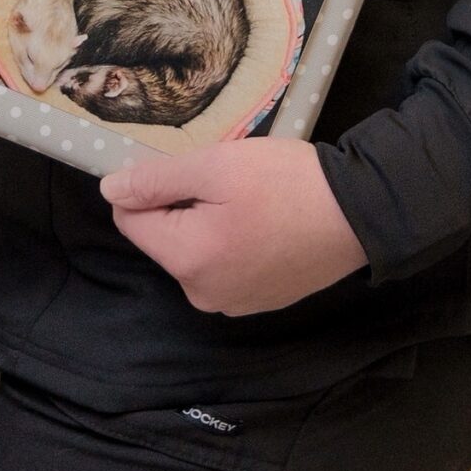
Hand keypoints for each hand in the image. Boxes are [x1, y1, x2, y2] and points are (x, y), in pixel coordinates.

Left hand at [101, 140, 366, 316]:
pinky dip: (231, 241)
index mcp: (187, 262)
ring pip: (193, 250)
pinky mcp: (260, 301)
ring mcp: (233, 304)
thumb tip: (109, 192)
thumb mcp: (214, 166)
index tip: (188, 169)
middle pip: (163, 238)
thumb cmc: (284, 183)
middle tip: (225, 182)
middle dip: (182, 205)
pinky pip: (223, 265)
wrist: (361, 213)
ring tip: (247, 200)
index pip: (130, 220)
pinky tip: (263, 221)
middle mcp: (203, 295)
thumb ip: (155, 180)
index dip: (151, 187)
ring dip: (207, 222)